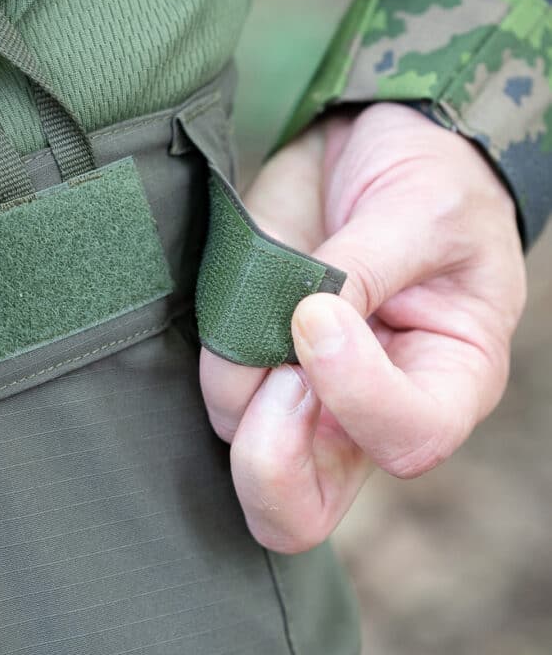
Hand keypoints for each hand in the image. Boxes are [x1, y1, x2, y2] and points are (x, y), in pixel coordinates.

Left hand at [200, 103, 525, 552]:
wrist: (374, 145)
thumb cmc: (430, 182)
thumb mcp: (424, 211)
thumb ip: (365, 271)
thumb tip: (299, 322)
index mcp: (446, 383)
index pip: (407, 442)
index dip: (354, 396)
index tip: (318, 312)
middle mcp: (366, 411)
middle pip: (303, 509)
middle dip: (268, 456)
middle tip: (273, 370)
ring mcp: (302, 394)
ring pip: (240, 446)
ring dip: (232, 380)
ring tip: (259, 293)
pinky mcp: (250, 361)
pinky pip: (211, 387)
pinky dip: (208, 349)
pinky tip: (236, 291)